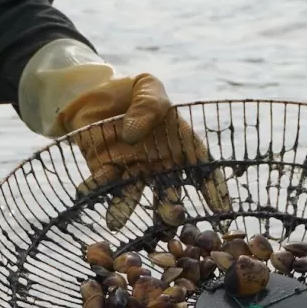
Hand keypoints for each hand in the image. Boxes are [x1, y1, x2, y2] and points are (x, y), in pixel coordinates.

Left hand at [55, 73, 231, 230]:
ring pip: (133, 194)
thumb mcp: (147, 86)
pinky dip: (92, 188)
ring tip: (116, 221)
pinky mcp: (105, 170)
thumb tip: (133, 135)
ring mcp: (132, 171)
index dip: (213, 188)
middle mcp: (159, 164)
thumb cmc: (130, 90)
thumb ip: (147, 105)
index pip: (202, 168)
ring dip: (125, 208)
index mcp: (179, 144)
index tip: (222, 209)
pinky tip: (85, 191)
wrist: (94, 92)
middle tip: (171, 220)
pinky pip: (100, 182)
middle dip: (170, 209)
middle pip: (169, 191)